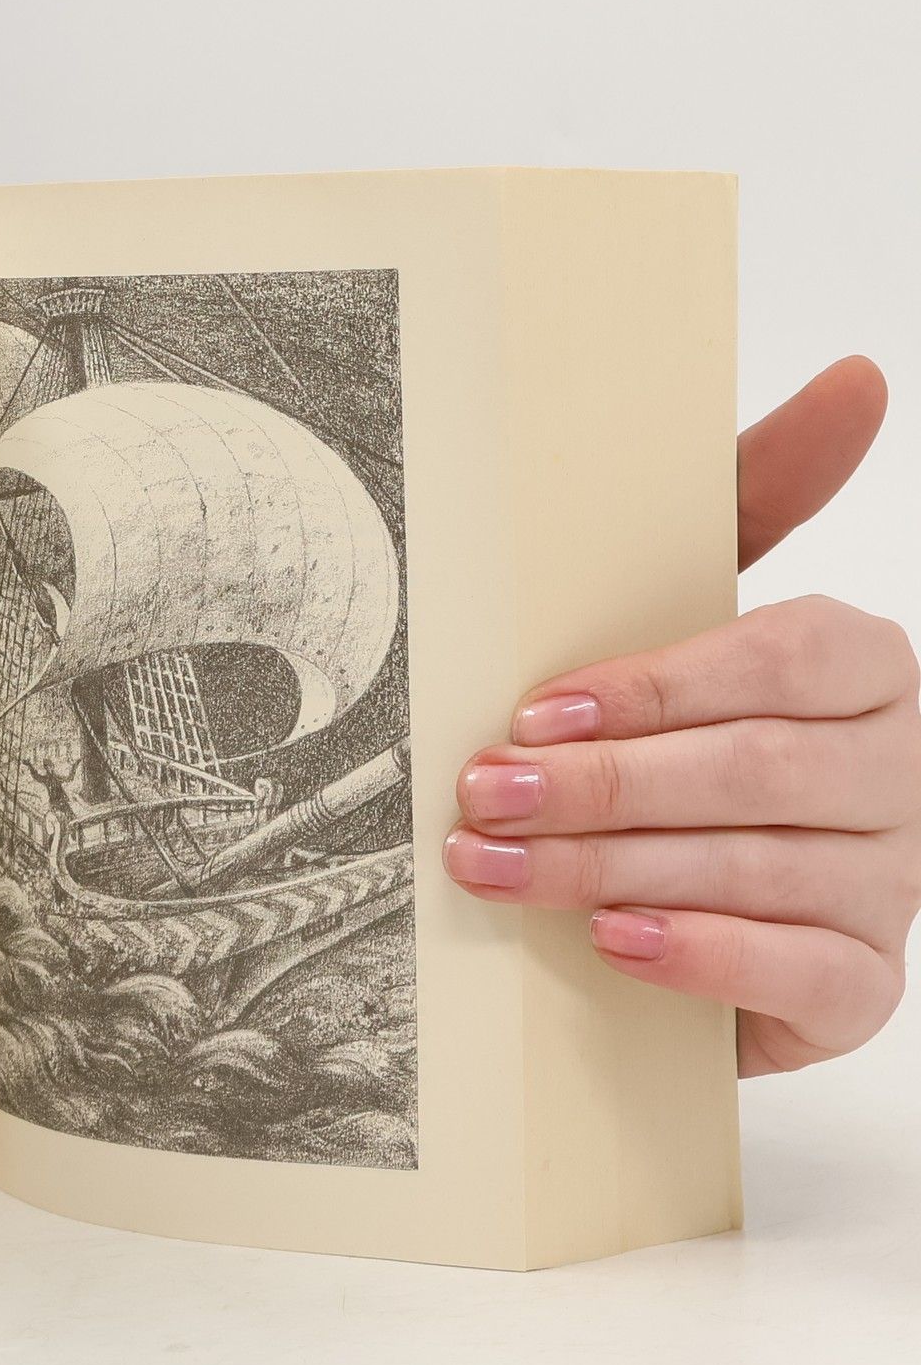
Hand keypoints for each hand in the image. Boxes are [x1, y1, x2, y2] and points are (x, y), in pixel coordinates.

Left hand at [445, 356, 918, 1075]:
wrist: (683, 897)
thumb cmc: (684, 741)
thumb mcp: (693, 622)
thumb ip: (755, 504)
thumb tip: (854, 379)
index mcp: (863, 670)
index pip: (787, 659)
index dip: (658, 687)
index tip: (539, 708)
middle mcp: (896, 773)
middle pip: (755, 769)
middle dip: (601, 784)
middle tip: (485, 791)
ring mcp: (887, 885)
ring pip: (757, 870)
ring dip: (607, 867)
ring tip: (497, 865)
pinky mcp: (858, 986)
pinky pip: (802, 974)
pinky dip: (700, 957)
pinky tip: (612, 940)